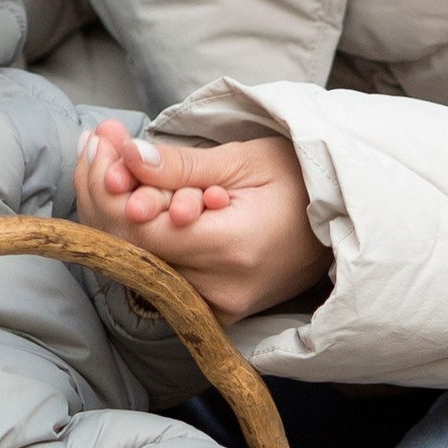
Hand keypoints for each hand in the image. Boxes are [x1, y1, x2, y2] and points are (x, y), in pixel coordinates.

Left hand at [73, 120, 326, 324]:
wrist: (346, 225)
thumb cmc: (303, 182)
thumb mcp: (245, 161)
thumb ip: (183, 165)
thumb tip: (128, 158)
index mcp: (230, 251)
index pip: (141, 228)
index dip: (110, 183)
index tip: (102, 138)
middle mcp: (218, 290)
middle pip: (131, 245)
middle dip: (107, 187)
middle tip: (101, 139)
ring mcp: (216, 307)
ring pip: (139, 259)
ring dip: (118, 205)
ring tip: (112, 155)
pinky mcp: (214, 309)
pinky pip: (160, 269)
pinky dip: (141, 229)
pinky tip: (135, 189)